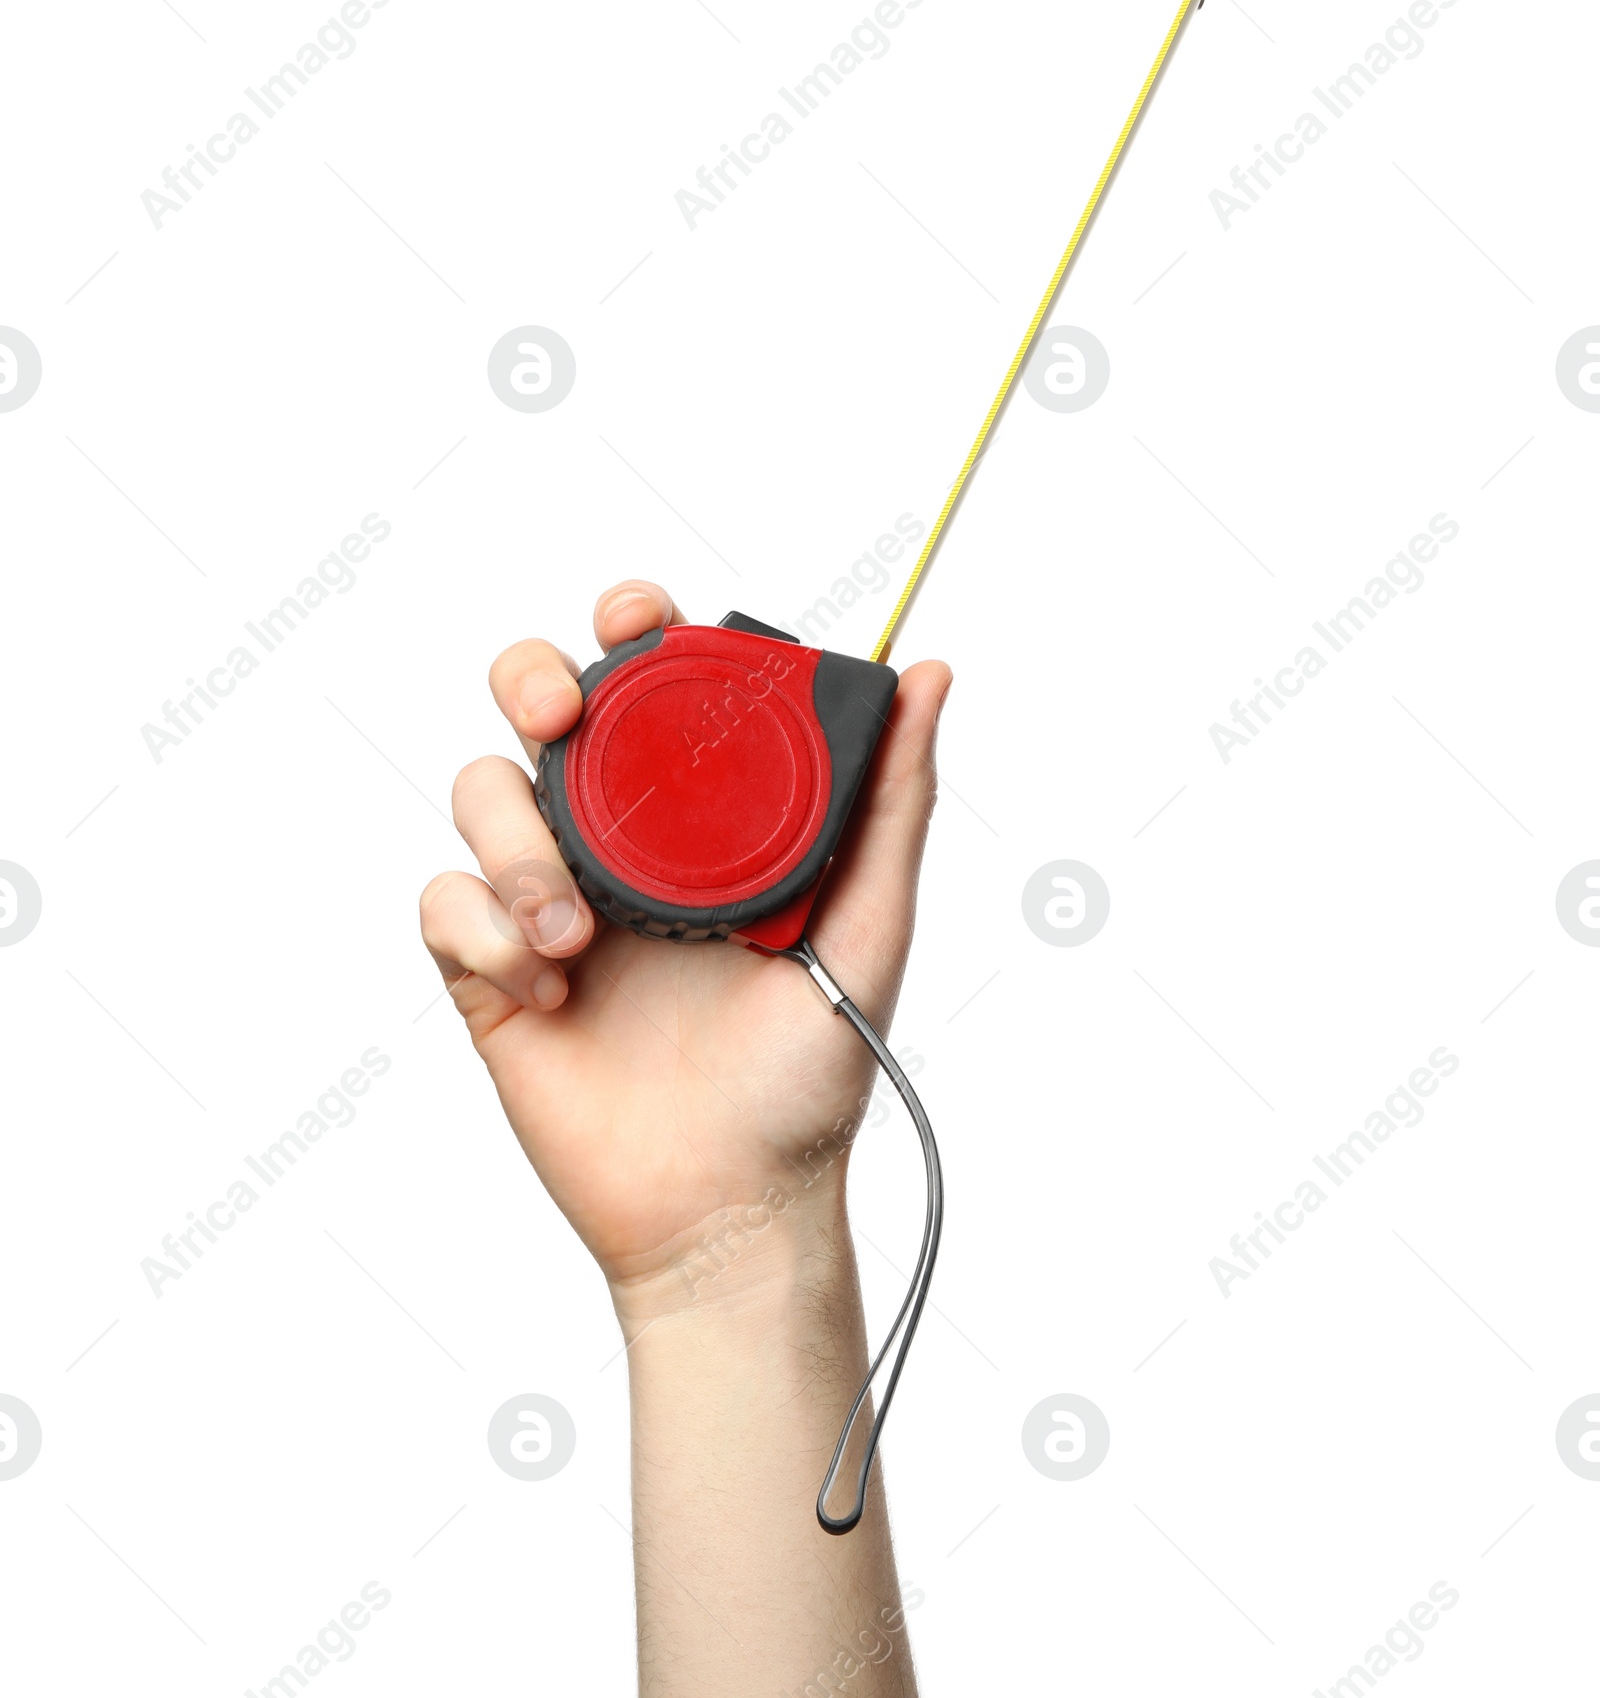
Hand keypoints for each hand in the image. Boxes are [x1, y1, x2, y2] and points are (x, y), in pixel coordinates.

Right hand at [419, 579, 950, 1302]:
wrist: (732, 1206)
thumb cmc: (807, 1075)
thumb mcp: (867, 929)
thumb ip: (891, 802)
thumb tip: (930, 673)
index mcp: (699, 808)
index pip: (648, 675)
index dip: (630, 622)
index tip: (639, 622)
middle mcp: (616, 835)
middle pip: (537, 699)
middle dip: (531, 678)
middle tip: (561, 718)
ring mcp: (546, 897)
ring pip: (478, 790)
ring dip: (518, 847)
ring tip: (576, 938)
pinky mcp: (488, 968)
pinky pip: (444, 901)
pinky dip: (487, 932)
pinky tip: (550, 993)